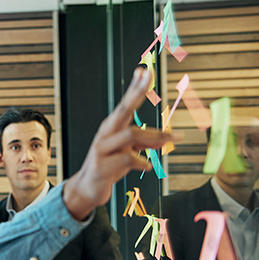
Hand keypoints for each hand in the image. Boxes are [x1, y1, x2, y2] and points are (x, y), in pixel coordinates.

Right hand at [63, 68, 180, 219]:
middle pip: (123, 109)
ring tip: (171, 140)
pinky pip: (128, 159)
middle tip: (149, 76)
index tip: (145, 71)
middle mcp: (105, 134)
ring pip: (131, 135)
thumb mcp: (128, 152)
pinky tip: (147, 166)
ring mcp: (102, 149)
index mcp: (111, 128)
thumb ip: (144, 143)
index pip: (125, 104)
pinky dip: (141, 161)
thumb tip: (164, 138)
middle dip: (137, 92)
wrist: (86, 188)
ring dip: (155, 136)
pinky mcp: (103, 166)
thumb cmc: (108, 167)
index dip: (135, 87)